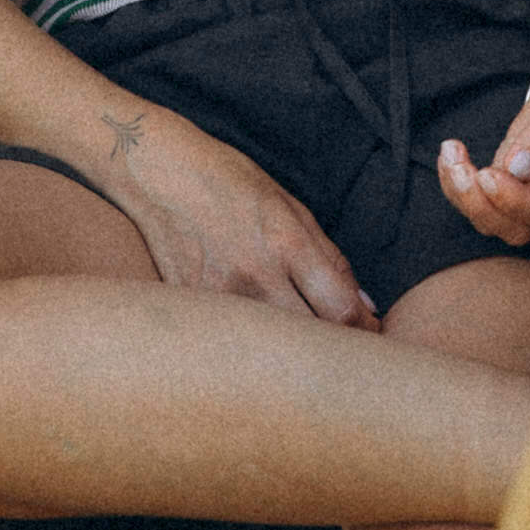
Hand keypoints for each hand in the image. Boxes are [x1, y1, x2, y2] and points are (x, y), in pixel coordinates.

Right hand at [117, 116, 379, 329]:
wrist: (160, 173)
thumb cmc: (232, 184)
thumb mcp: (291, 207)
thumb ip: (330, 258)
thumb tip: (366, 307)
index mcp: (288, 242)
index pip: (342, 310)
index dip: (365, 334)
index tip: (370, 340)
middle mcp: (255, 273)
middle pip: (311, 340)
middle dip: (333, 351)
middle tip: (342, 355)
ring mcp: (219, 296)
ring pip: (271, 351)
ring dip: (291, 356)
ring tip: (298, 353)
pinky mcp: (191, 309)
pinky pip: (231, 342)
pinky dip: (249, 348)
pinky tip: (251, 341)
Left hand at [435, 50, 529, 246]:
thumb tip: (517, 168)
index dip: (513, 201)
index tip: (488, 173)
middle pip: (514, 229)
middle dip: (479, 205)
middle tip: (459, 166)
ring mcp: (529, 193)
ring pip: (491, 219)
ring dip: (462, 194)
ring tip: (449, 151)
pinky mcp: (508, 183)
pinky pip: (478, 199)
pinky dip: (456, 183)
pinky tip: (450, 152)